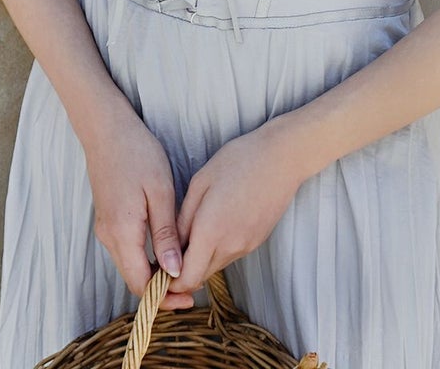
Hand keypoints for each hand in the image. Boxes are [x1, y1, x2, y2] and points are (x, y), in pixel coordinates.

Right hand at [83, 96, 194, 309]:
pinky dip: (147, 257)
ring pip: (131, 264)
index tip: (189, 298)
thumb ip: (166, 234)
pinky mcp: (109, 218)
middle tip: (193, 287)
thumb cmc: (137, 154)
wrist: (107, 129)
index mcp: (122, 233)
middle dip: (162, 289)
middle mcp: (109, 237)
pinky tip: (168, 248)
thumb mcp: (159, 191)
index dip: (164, 297)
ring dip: (155, 272)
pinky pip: (128, 248)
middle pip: (134, 278)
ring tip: (185, 268)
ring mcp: (106, 228)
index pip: (141, 284)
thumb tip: (175, 270)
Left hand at [168, 118, 303, 298]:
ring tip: (193, 230)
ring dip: (200, 259)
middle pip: (199, 277)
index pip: (186, 279)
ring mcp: (246, 246)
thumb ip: (182, 219)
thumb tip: (171, 247)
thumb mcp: (200, 182)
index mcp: (210, 231)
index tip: (157, 267)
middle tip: (169, 249)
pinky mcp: (256, 241)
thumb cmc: (238, 161)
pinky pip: (229, 254)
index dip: (168, 281)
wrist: (282, 158)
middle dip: (181, 271)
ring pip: (214, 266)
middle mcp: (230, 246)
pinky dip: (217, 249)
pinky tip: (216, 223)